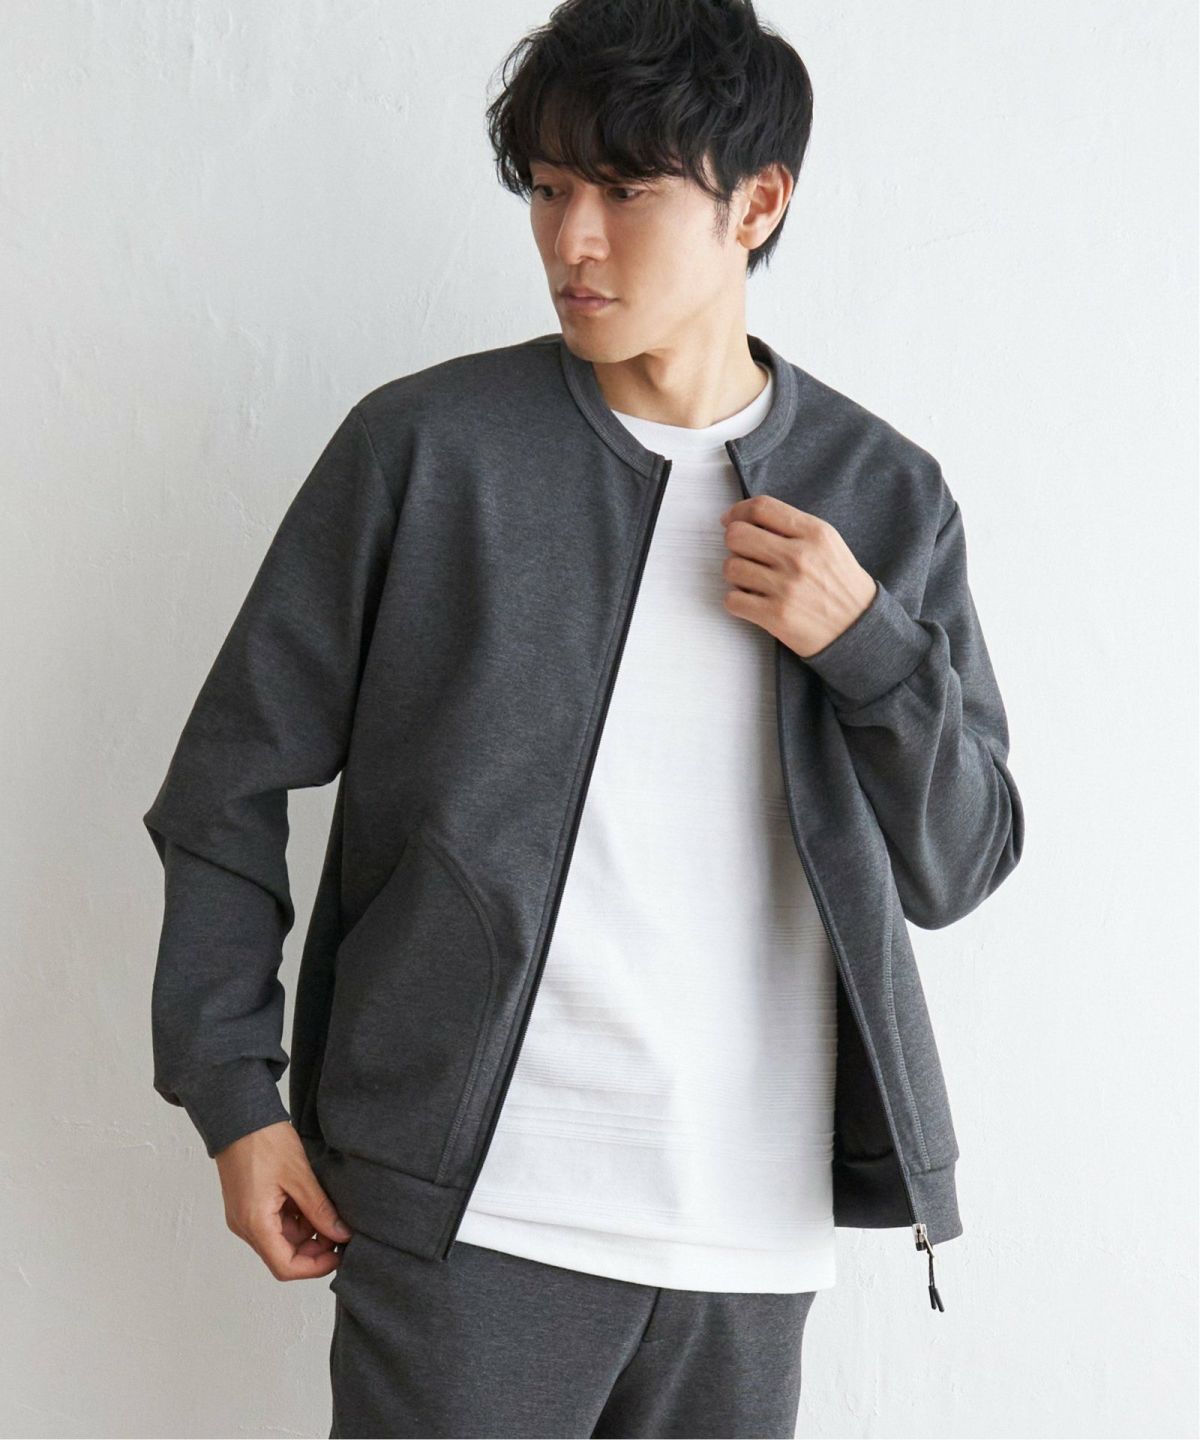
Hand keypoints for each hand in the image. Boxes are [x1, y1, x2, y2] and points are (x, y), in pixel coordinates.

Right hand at [214, 1120, 352, 1280]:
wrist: (238, 1116)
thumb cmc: (264, 1141)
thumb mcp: (300, 1176)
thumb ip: (320, 1209)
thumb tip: (341, 1234)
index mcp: (255, 1223)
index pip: (285, 1267)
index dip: (315, 1267)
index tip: (339, 1254)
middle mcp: (245, 1226)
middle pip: (283, 1256)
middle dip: (314, 1249)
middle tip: (339, 1230)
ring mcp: (245, 1216)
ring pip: (281, 1240)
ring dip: (306, 1232)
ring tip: (327, 1211)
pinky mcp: (248, 1205)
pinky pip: (274, 1224)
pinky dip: (295, 1219)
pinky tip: (310, 1202)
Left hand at [719, 495, 877, 657]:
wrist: (859, 628)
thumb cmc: (838, 584)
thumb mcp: (828, 544)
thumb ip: (792, 528)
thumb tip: (745, 520)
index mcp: (814, 533)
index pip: (761, 508)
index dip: (737, 512)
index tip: (730, 521)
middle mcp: (799, 557)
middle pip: (737, 535)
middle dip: (733, 543)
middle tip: (743, 554)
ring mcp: (786, 587)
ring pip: (731, 568)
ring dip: (736, 574)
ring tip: (751, 581)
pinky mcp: (776, 616)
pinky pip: (732, 600)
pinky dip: (737, 601)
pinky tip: (752, 601)